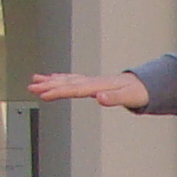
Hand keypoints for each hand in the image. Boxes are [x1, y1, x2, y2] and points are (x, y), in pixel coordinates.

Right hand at [30, 69, 148, 108]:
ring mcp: (92, 81)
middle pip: (66, 83)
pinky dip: (61, 79)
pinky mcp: (93, 83)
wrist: (146, 84)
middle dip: (48, 85)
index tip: (43, 94)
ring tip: (34, 82)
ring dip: (51, 81)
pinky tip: (53, 79)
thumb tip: (99, 98)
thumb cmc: (138, 92)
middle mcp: (93, 82)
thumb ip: (114, 98)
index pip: (74, 89)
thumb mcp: (130, 97)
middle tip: (30, 88)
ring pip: (67, 80)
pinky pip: (73, 80)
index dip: (58, 91)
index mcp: (98, 85)